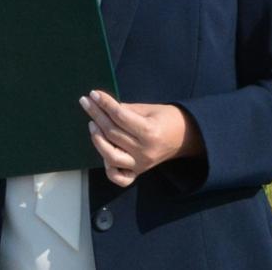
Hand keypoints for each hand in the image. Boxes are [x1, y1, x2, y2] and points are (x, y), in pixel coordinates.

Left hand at [79, 90, 202, 186]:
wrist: (185, 137)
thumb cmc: (167, 118)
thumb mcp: (149, 109)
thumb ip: (125, 110)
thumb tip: (103, 107)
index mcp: (150, 131)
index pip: (120, 116)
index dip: (105, 103)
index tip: (93, 94)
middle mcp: (144, 150)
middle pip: (112, 133)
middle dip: (96, 115)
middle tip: (86, 102)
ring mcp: (140, 164)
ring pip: (111, 155)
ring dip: (97, 139)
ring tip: (92, 124)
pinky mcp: (138, 172)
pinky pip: (119, 177)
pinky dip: (108, 168)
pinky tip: (103, 152)